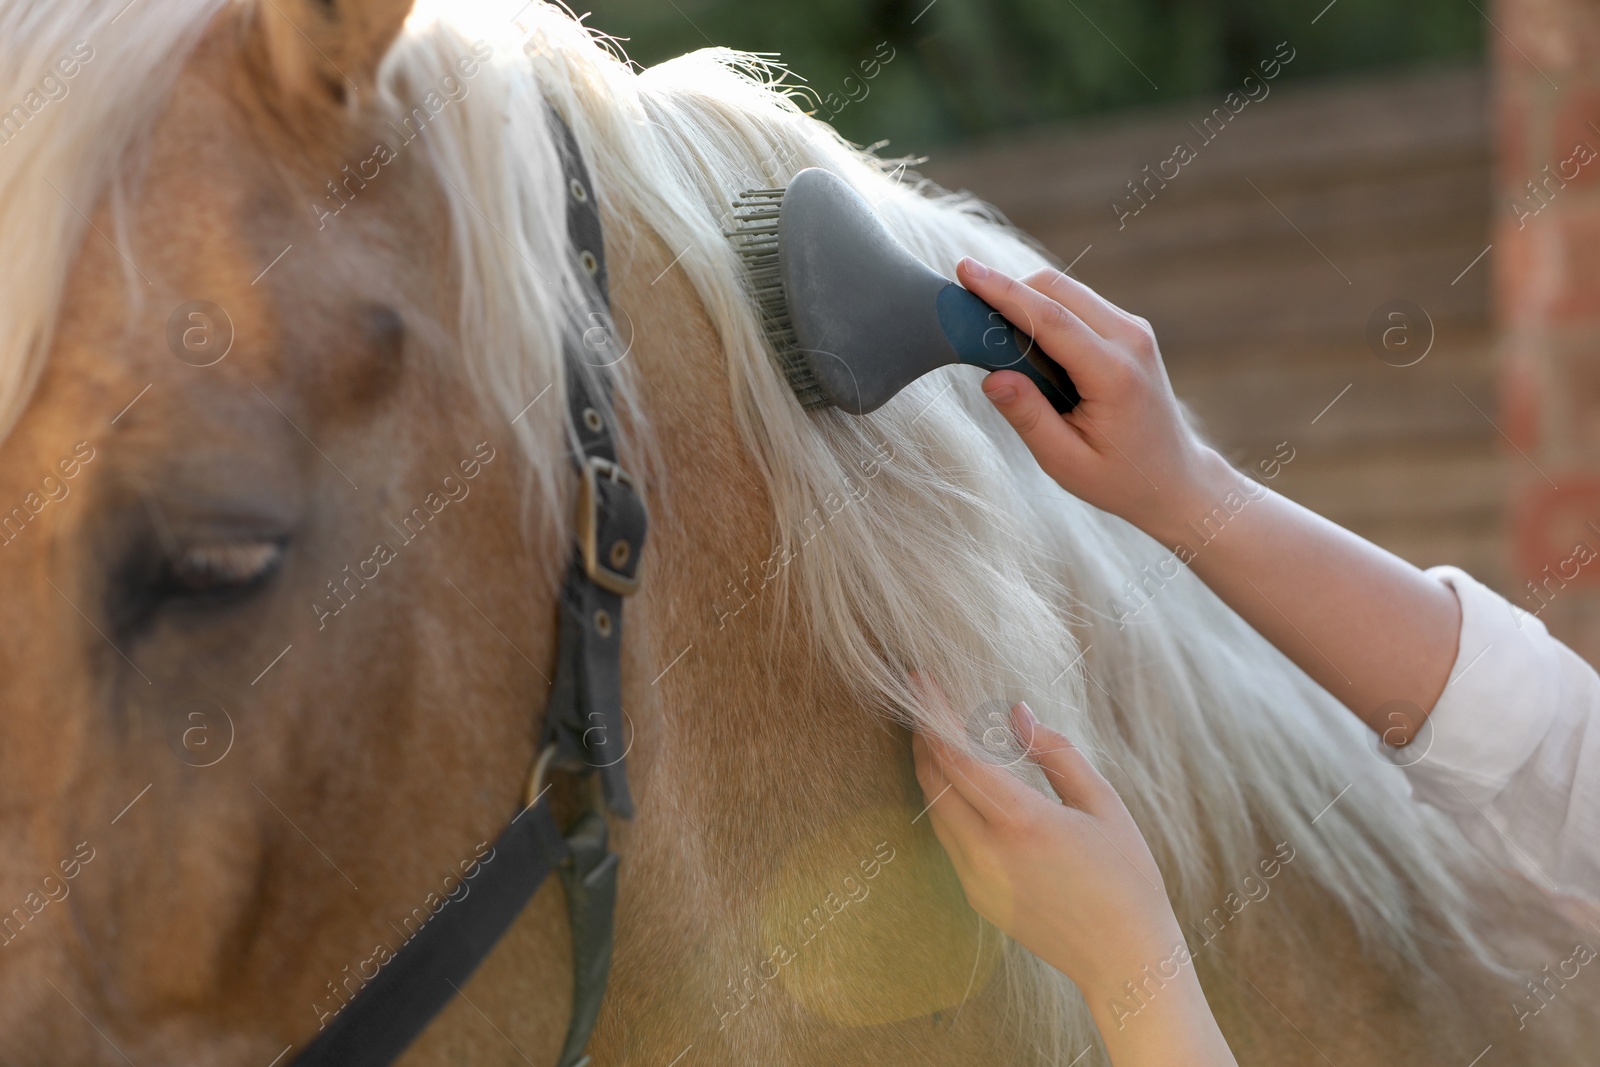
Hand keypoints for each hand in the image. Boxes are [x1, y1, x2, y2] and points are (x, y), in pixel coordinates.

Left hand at [910, 694, 1181, 996]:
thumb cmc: (1126, 878)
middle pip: (933, 781)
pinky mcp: (977, 898)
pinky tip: (961, 785)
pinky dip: (946, 803)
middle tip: (925, 701)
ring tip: (938, 734)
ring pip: (934, 811)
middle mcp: (987, 853)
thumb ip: (1055, 753)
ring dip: (931, 770)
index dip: (932, 713)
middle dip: (923, 736)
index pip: (956, 755)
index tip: (919, 679)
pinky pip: (948, 839)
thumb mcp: (1104, 804)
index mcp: (1020, 822)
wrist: (1124, 961)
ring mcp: (976, 880)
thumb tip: (1016, 713)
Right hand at [955, 258, 1234, 541]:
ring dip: (1026, 301)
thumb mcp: (1067, 462)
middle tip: (967, 312)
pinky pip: (1078, 303)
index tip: (965, 270)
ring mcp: (1134, 330)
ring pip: (1067, 289)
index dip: (1004, 292)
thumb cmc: (1119, 478)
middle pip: (1057, 289)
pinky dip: (1045, 311)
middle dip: (1008, 289)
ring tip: (997, 338)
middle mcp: (1130, 340)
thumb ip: (1029, 418)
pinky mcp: (1129, 329)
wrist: (1174, 478)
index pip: (1050, 318)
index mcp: (1114, 375)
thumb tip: (992, 377)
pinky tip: (1030, 346)